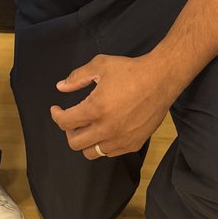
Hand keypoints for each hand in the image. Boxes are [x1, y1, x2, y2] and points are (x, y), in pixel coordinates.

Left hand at [49, 54, 171, 158]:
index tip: (57, 110)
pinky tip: (105, 130)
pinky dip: (102, 144)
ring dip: (85, 141)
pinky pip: (110, 153)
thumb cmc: (130, 70)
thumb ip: (77, 77)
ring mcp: (121, 139)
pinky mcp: (133, 144)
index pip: (65, 123)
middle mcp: (107, 128)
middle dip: (68, 131)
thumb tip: (61, 87)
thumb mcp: (100, 65)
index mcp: (96, 109)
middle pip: (75, 143)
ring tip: (88, 127)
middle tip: (71, 119)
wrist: (161, 79)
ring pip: (92, 152)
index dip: (56, 116)